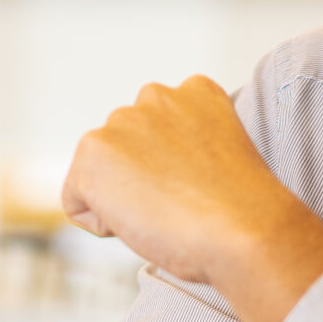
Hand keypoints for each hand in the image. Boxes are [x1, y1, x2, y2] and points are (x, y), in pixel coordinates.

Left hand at [60, 74, 322, 321]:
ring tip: (166, 210)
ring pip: (100, 176)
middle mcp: (154, 96)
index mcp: (194, 91)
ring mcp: (121, 122)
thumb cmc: (242, 212)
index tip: (201, 188)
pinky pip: (77, 204)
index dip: (174, 174)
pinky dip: (103, 224)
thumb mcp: (218, 158)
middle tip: (182, 203)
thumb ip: (182, 148)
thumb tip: (154, 175)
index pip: (155, 135)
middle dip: (140, 181)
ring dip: (122, 199)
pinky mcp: (93, 154)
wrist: (245, 230)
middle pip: (123, 153)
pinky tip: (142, 221)